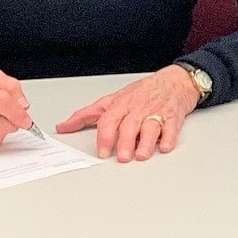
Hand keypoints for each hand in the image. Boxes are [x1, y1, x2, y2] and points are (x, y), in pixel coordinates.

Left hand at [57, 64, 201, 162]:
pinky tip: (164, 146)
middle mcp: (138, 108)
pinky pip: (171, 127)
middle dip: (126, 141)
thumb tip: (63, 126)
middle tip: (122, 156)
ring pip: (150, 126)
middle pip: (130, 124)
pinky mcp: (173, 117)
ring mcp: (156, 112)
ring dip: (146, 142)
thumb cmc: (141, 92)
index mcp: (121, 105)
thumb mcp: (112, 99)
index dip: (105, 136)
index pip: (110, 119)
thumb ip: (87, 114)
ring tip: (141, 155)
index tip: (102, 152)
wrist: (174, 81)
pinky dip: (169, 138)